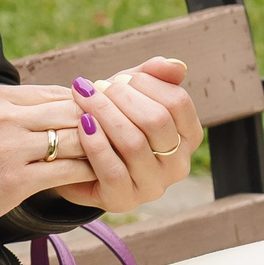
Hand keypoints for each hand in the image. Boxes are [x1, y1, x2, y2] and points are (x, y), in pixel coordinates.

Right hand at [0, 81, 101, 237]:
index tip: (96, 118)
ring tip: (109, 155)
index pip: (55, 93)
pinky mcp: (15, 180)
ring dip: (97, 148)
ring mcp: (9, 148)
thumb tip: (59, 105)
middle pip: (70, 111)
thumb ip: (12, 108)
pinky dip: (87, 171)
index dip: (82, 106)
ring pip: (75, 138)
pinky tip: (94, 175)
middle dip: (96, 124)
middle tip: (115, 136)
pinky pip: (68, 169)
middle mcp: (2, 117)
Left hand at [53, 57, 198, 213]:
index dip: (146, 84)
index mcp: (188, 136)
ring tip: (81, 96)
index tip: (118, 78)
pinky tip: (81, 123)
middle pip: (156, 120)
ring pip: (133, 142)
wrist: (75, 161)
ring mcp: (153, 185)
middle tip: (93, 86)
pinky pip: (111, 168)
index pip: (178, 102)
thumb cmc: (108, 123)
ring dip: (103, 113)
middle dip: (121, 97)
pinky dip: (95, 142)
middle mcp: (178, 164)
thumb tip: (175, 65)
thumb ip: (151, 78)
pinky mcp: (124, 199)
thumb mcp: (129, 97)